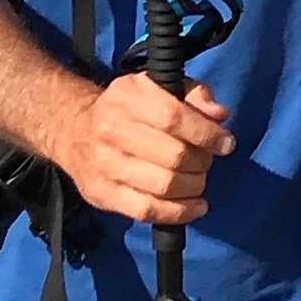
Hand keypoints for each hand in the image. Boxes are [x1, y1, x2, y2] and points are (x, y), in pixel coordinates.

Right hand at [61, 72, 234, 225]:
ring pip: (164, 185)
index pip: (174, 117)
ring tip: (199, 181)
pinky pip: (147, 211)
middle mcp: (111, 129)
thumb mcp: (159, 87)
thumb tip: (218, 114)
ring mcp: (104, 164)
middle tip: (207, 161)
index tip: (226, 143)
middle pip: (173, 156)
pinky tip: (196, 206)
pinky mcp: (101, 193)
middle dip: (202, 162)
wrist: (74, 130)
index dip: (207, 134)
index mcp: (126, 96)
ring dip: (194, 187)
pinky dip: (179, 213)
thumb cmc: (129, 109)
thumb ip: (194, 95)